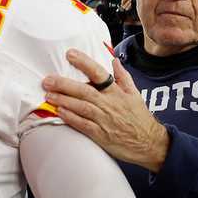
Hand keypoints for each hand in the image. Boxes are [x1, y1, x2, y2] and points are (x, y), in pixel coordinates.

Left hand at [42, 49, 169, 172]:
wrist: (149, 143)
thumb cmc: (140, 118)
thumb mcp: (135, 94)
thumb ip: (123, 77)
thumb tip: (114, 61)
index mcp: (117, 92)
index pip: (99, 73)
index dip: (84, 63)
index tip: (70, 54)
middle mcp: (109, 104)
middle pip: (84, 91)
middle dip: (64, 84)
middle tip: (48, 80)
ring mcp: (104, 120)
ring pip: (81, 107)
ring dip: (63, 100)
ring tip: (48, 95)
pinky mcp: (100, 135)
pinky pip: (83, 124)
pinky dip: (70, 118)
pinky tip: (59, 112)